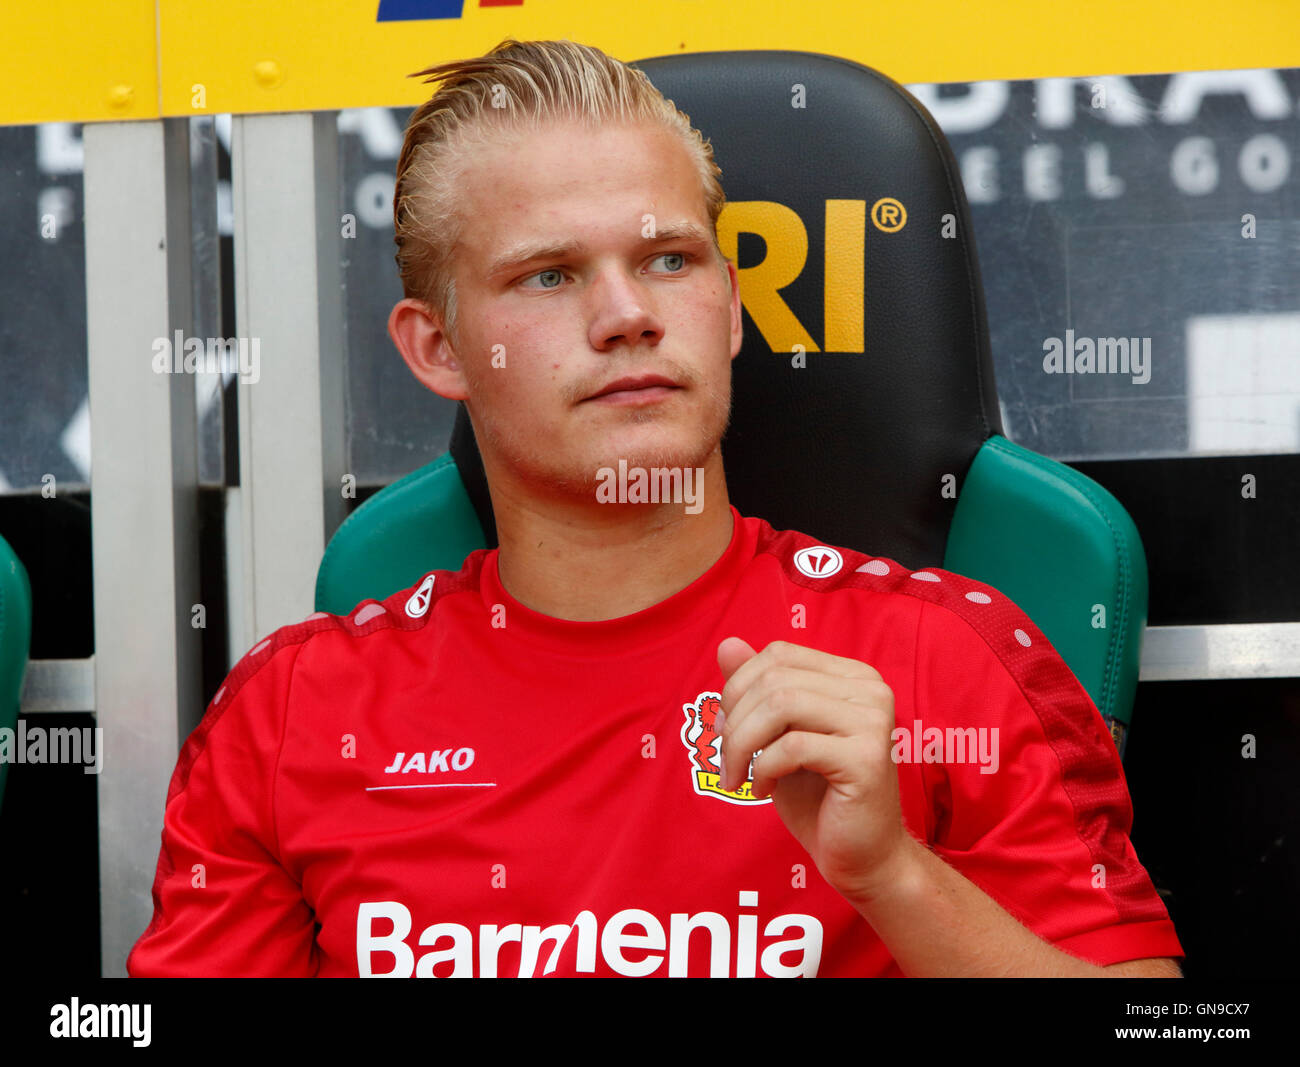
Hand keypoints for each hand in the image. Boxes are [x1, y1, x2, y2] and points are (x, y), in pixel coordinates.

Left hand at [716, 637, 910, 903]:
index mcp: (852, 677)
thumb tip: (726, 643)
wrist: (862, 857)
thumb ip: (756, 689)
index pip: (779, 655)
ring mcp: (874, 721)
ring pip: (781, 705)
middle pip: (775, 679)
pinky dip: (764, 768)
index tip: (725, 730)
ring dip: (743, 745)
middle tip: (727, 762)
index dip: (739, 688)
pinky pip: (793, 746)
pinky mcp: (868, 758)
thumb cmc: (817, 797)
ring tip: (739, 777)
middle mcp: (870, 690)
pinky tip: (763, 790)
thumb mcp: (776, 737)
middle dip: (735, 721)